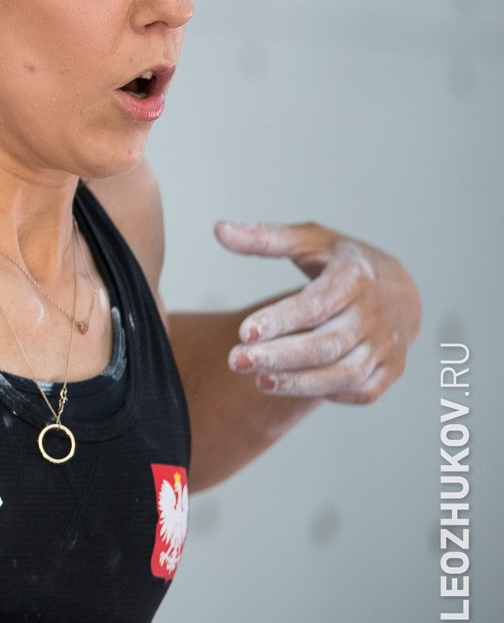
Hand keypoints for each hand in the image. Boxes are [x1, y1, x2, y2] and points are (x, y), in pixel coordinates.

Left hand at [213, 220, 420, 403]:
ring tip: (259, 381)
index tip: (243, 332)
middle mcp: (376, 314)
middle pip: (328, 344)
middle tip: (237, 361)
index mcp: (355, 277)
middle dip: (281, 356)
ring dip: (301, 382)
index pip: (317, 304)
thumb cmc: (345, 263)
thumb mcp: (311, 240)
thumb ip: (265, 238)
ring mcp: (387, 345)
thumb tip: (220, 230)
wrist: (403, 288)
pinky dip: (329, 392)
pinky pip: (362, 390)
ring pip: (346, 373)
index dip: (281, 320)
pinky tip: (293, 387)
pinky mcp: (392, 369)